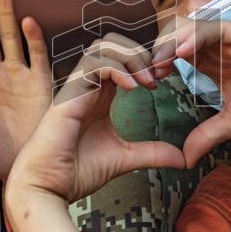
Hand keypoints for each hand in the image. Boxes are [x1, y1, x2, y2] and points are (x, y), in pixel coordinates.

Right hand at [5, 32, 182, 208]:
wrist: (49, 187)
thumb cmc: (76, 171)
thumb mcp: (125, 158)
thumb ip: (152, 153)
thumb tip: (182, 159)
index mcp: (100, 95)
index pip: (121, 59)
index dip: (145, 63)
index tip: (162, 82)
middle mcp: (88, 86)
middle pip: (114, 44)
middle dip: (141, 54)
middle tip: (157, 78)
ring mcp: (78, 87)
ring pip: (103, 47)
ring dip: (131, 58)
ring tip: (146, 82)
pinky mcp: (69, 93)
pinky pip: (94, 63)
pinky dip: (117, 68)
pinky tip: (132, 88)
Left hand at [151, 17, 230, 166]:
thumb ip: (207, 135)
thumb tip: (185, 158)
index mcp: (217, 63)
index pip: (181, 53)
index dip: (163, 61)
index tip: (149, 79)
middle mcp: (225, 48)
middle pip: (185, 36)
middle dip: (164, 48)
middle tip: (150, 67)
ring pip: (198, 27)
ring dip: (176, 41)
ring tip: (162, 58)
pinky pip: (220, 29)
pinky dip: (199, 37)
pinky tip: (183, 51)